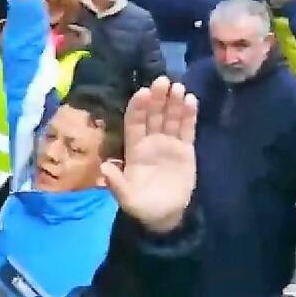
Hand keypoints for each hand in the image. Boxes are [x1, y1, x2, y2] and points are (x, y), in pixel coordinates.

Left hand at [100, 77, 197, 233]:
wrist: (165, 217)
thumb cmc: (142, 205)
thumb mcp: (127, 198)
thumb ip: (116, 183)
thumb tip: (104, 167)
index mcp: (134, 149)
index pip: (135, 122)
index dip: (138, 107)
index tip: (143, 92)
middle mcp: (151, 141)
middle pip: (153, 115)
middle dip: (157, 98)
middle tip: (163, 80)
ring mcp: (169, 144)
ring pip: (170, 118)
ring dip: (174, 102)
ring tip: (178, 87)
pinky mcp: (186, 150)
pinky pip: (186, 129)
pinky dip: (189, 115)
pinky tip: (191, 100)